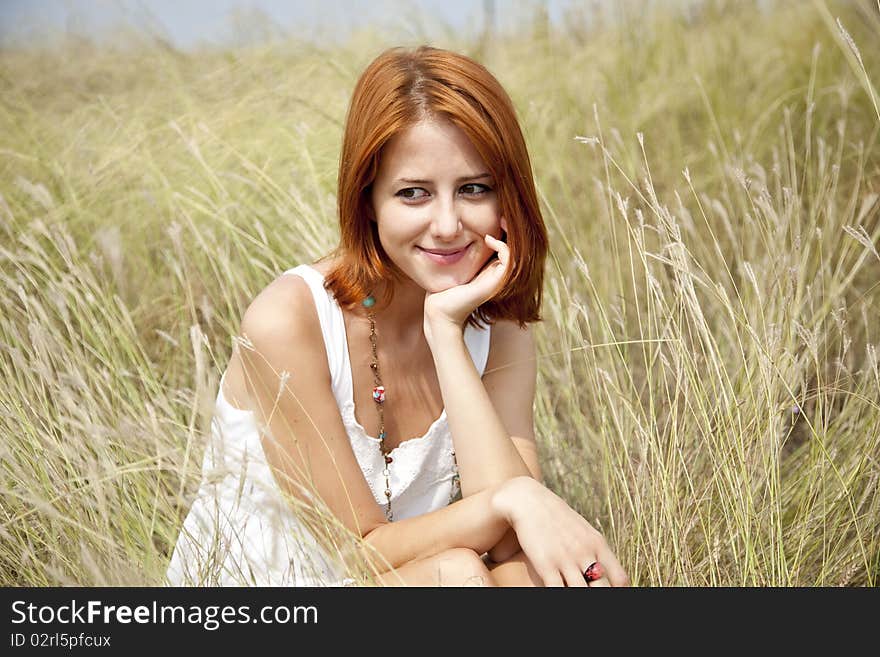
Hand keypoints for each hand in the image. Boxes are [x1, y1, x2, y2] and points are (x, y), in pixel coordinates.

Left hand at [423, 218, 510, 333]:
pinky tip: (488, 238)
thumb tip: (452, 232)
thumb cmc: (442, 288)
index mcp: (490, 270)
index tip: (498, 215)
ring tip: (501, 220)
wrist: (440, 309)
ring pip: (515, 252)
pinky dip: (502, 246)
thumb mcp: (453, 263)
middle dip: (512, 229)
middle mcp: (497, 274)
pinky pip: (508, 259)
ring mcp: (499, 279)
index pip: (505, 246)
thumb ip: (458, 250)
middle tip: (503, 214)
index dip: (505, 230)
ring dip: (511, 235)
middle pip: (515, 248)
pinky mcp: (496, 281)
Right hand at [491, 476, 628, 586]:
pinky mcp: (546, 564)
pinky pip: (557, 591)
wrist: (528, 500)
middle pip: (602, 588)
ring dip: (578, 596)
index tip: (608, 594)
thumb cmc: (555, 517)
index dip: (617, 592)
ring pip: (581, 592)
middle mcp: (585, 552)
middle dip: (599, 595)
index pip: (620, 579)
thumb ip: (595, 551)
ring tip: (571, 591)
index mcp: (597, 544)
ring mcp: (566, 559)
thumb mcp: (582, 530)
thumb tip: (604, 571)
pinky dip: (559, 597)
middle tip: (589, 592)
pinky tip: (554, 594)